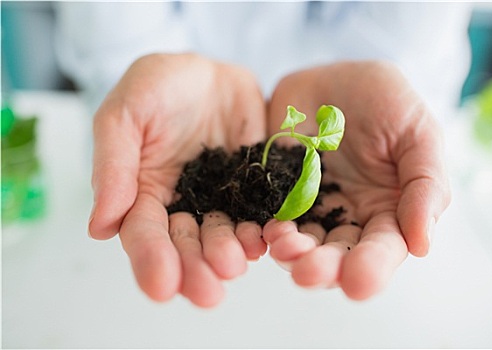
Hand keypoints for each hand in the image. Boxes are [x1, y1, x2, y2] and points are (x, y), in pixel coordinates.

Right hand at [88, 53, 266, 305]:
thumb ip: (113, 166)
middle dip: (195, 270)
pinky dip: (263, 228)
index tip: (162, 286)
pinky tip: (265, 240)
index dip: (152, 260)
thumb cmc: (158, 87)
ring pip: (225, 234)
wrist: (207, 72)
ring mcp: (222, 198)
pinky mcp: (255, 186)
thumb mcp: (125, 115)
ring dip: (229, 255)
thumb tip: (99, 227)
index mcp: (145, 194)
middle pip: (187, 244)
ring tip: (235, 267)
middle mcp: (184, 204)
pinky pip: (261, 211)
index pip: (145, 234)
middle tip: (207, 293)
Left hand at [264, 61, 450, 298]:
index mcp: (387, 210)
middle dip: (324, 268)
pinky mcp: (277, 193)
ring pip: (301, 243)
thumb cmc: (385, 100)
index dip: (372, 267)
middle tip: (309, 273)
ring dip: (292, 254)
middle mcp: (347, 217)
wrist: (334, 76)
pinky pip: (270, 217)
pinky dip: (267, 229)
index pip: (383, 248)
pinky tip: (266, 229)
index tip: (358, 283)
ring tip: (284, 248)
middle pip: (338, 255)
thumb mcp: (417, 134)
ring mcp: (310, 207)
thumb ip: (425, 185)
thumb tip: (422, 244)